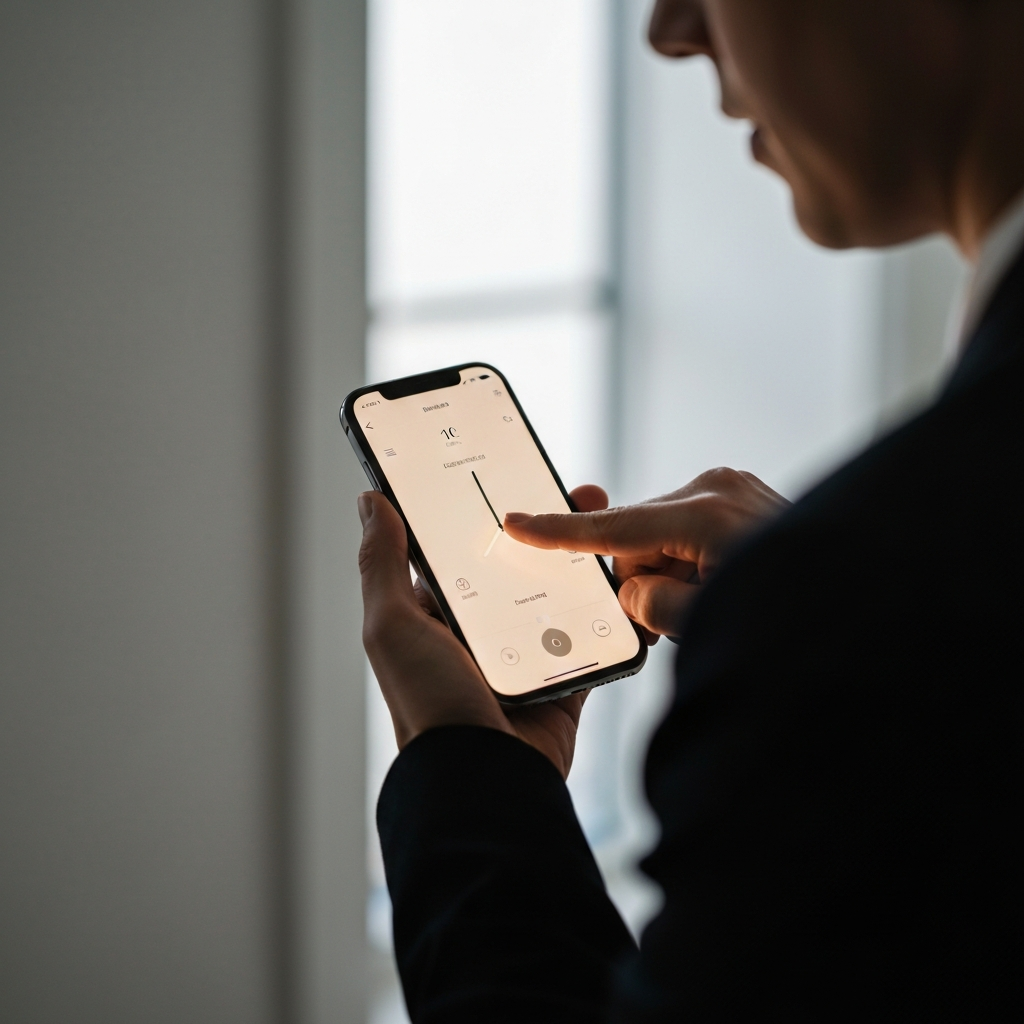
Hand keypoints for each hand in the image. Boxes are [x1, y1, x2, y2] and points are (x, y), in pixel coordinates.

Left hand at [357, 484, 612, 778]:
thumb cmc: (428, 704)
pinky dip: (606, 615)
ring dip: (580, 563)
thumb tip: (370, 501)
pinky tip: (623, 579)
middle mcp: (476, 635)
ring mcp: (522, 658)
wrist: (485, 779)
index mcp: (434, 617)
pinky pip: (589, 639)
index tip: (510, 473)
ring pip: (556, 596)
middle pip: (515, 568)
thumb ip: (382, 564)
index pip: (459, 552)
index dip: (482, 514)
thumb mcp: (391, 626)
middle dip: (544, 530)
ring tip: (607, 523)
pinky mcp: (561, 683)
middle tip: (574, 491)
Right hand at [505, 468, 788, 641]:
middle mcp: (719, 488)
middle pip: (639, 536)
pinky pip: (692, 534)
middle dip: (642, 578)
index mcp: (705, 513)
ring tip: (710, 604)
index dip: (557, 532)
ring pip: (666, 538)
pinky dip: (691, 564)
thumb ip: (653, 606)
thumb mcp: (708, 624)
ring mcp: (736, 490)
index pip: (614, 528)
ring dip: (671, 575)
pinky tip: (719, 587)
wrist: (870, 599)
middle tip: (668, 616)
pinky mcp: (746, 500)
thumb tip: (636, 591)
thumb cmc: (797, 615)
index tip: (516, 523)